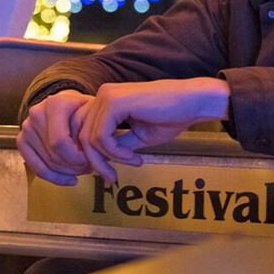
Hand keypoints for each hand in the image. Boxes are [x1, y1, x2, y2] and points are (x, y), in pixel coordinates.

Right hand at [17, 89, 93, 185]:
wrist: (66, 102)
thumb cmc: (83, 107)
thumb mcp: (94, 111)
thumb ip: (95, 130)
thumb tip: (102, 159)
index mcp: (55, 104)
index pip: (60, 142)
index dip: (76, 158)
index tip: (92, 161)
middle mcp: (37, 113)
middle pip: (53, 154)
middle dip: (74, 166)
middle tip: (91, 168)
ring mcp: (27, 127)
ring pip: (46, 163)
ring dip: (67, 173)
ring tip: (83, 170)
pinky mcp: (22, 140)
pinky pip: (35, 166)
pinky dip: (54, 177)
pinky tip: (70, 179)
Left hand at [78, 78, 229, 182]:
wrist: (192, 103)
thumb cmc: (171, 117)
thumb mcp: (137, 136)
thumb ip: (117, 145)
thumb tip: (98, 163)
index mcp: (107, 100)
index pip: (83, 131)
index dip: (91, 156)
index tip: (108, 171)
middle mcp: (103, 95)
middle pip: (81, 136)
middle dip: (94, 162)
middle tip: (111, 178)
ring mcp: (106, 96)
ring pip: (89, 139)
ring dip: (108, 159)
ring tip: (131, 163)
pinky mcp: (114, 102)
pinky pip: (101, 137)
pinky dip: (116, 153)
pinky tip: (134, 156)